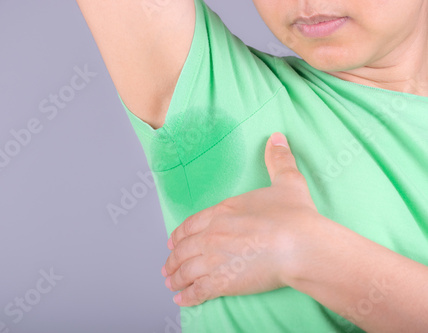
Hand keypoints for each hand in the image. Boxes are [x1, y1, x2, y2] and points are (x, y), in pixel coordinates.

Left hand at [161, 132, 322, 306]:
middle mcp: (211, 235)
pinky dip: (187, 296)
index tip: (173, 241)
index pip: (191, 225)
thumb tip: (276, 137)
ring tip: (171, 284)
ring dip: (176, 277)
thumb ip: (278, 160)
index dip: (179, 235)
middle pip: (183, 249)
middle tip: (167, 266)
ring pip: (185, 270)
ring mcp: (213, 259)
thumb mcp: (287, 181)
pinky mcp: (222, 281)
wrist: (300, 244)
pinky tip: (182, 299)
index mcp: (221, 212)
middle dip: (173, 259)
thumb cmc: (294, 216)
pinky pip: (197, 291)